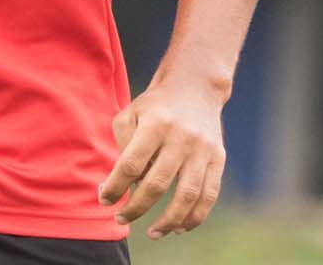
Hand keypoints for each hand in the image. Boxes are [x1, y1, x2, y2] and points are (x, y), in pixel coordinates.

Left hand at [98, 76, 227, 239]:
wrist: (194, 88)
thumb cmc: (154, 106)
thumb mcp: (130, 114)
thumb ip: (124, 146)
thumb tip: (124, 184)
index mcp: (155, 124)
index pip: (130, 164)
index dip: (115, 186)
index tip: (104, 200)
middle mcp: (181, 138)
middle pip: (157, 183)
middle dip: (136, 207)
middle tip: (120, 218)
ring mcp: (203, 150)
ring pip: (187, 195)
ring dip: (169, 220)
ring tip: (153, 233)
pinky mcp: (218, 159)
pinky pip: (209, 195)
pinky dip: (195, 216)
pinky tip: (179, 227)